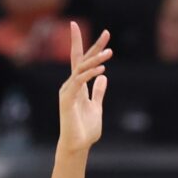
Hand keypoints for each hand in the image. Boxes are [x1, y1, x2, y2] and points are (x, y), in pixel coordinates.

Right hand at [57, 22, 110, 153]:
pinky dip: (90, 74)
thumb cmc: (85, 129)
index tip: (102, 34)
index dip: (90, 46)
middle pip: (82, 59)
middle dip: (94, 46)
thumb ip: (98, 92)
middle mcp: (71, 84)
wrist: (78, 145)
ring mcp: (68, 90)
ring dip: (96, 59)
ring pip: (81, 69)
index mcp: (78, 85)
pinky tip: (101, 70)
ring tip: (110, 52)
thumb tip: (104, 77)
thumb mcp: (97, 107)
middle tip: (107, 32)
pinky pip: (79, 82)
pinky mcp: (67, 99)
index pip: (82, 61)